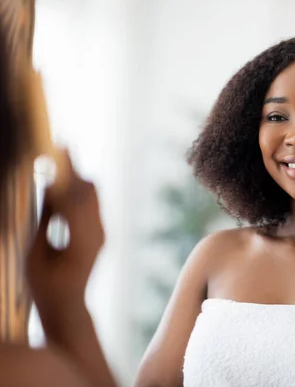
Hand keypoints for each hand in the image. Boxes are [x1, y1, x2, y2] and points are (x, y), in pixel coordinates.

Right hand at [26, 151, 104, 316]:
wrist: (68, 305)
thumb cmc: (45, 285)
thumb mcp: (35, 254)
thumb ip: (44, 221)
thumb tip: (47, 187)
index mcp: (81, 244)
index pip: (74, 201)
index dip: (65, 175)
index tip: (55, 152)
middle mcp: (98, 235)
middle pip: (90, 193)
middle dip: (73, 169)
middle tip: (58, 147)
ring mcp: (101, 234)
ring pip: (93, 196)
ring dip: (76, 178)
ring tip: (57, 160)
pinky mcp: (99, 233)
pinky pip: (90, 205)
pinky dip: (76, 190)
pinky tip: (61, 183)